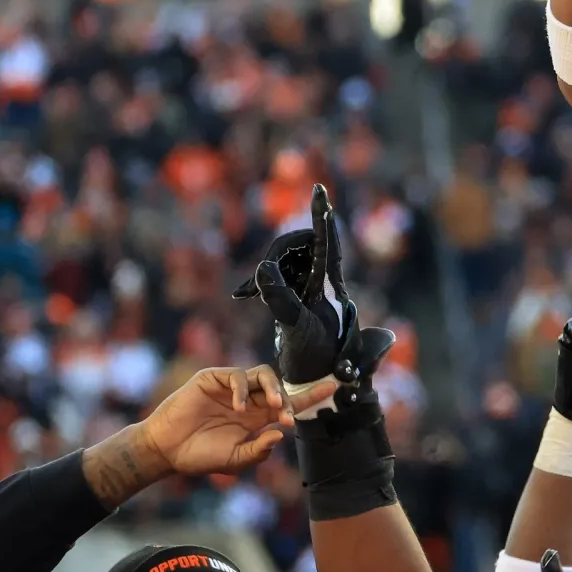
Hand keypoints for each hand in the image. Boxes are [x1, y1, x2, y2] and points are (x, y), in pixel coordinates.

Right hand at [140, 366, 336, 476]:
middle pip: (280, 388)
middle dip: (290, 399)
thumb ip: (258, 450)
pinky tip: (238, 407)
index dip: (311, 397)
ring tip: (273, 406)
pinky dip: (242, 389)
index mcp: (257, 418)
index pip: (290, 404)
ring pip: (264, 375)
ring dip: (273, 388)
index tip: (333, 388)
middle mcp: (249, 400)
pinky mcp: (214, 379)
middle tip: (286, 417)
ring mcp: (232, 388)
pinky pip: (237, 375)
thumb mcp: (235, 460)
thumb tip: (280, 435)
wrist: (167, 451)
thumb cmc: (200, 455)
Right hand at [234, 184, 394, 406]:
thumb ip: (280, 298)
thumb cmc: (313, 358)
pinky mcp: (296, 298)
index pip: (324, 243)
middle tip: (255, 284)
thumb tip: (262, 267)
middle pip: (297, 248)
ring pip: (284, 262)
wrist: (316, 381)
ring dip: (264, 272)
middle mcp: (321, 282)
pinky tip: (243, 294)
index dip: (320, 217)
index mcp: (328, 285)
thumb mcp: (295, 327)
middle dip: (277, 254)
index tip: (319, 189)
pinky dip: (259, 283)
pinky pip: (276, 278)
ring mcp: (309, 289)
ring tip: (247, 293)